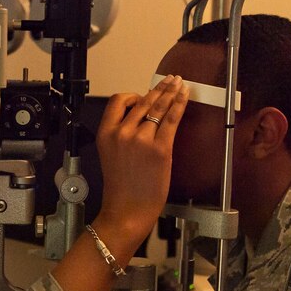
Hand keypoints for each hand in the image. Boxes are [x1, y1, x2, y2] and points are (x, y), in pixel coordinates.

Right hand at [95, 76, 187, 241]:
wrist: (127, 210)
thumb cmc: (121, 188)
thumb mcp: (111, 154)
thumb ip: (121, 134)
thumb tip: (141, 116)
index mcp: (105, 133)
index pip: (118, 100)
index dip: (133, 95)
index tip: (144, 95)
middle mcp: (122, 133)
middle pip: (143, 100)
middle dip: (160, 87)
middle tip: (170, 80)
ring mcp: (141, 140)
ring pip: (158, 107)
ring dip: (171, 92)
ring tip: (179, 84)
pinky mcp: (160, 149)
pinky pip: (171, 119)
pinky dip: (180, 104)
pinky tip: (185, 96)